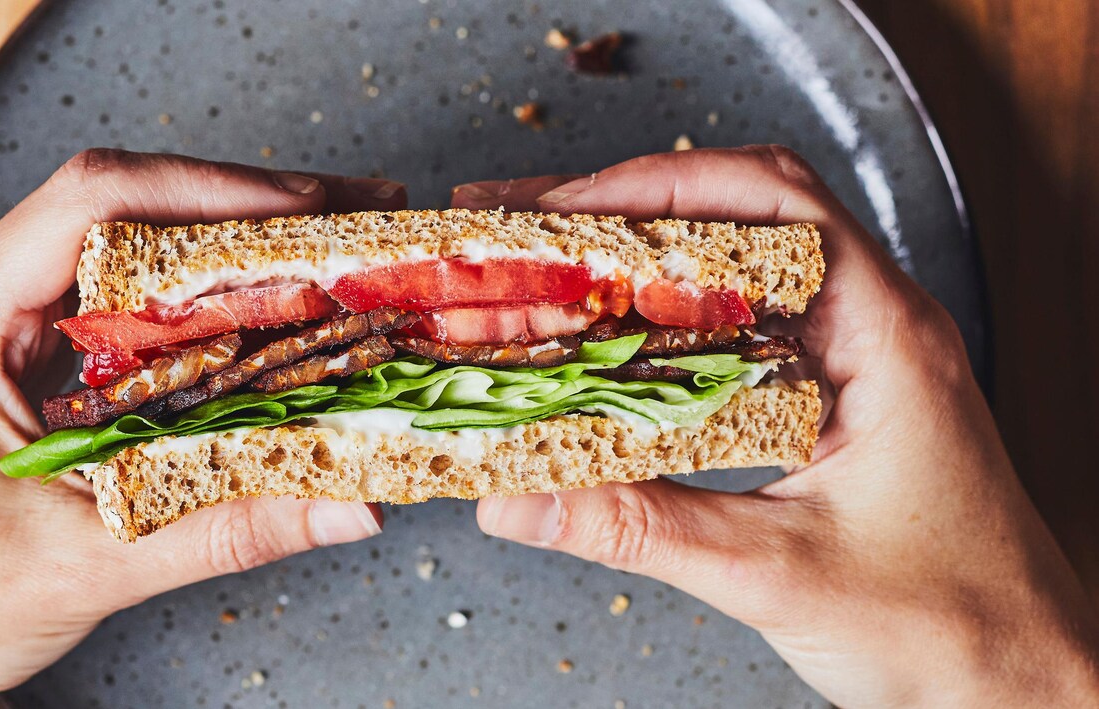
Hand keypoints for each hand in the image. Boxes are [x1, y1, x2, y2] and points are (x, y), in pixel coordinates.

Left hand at [0, 150, 405, 707]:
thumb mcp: (86, 568)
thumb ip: (226, 530)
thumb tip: (347, 503)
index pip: (97, 200)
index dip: (216, 191)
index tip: (311, 210)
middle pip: (130, 206)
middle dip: (251, 209)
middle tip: (354, 221)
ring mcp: (6, 322)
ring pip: (134, 246)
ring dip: (234, 249)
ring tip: (330, 256)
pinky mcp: (31, 355)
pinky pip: (128, 300)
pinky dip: (205, 299)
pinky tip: (267, 314)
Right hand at [457, 147, 1098, 706]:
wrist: (1022, 682)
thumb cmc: (948, 625)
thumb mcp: (774, 574)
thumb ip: (639, 529)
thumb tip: (519, 500)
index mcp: (885, 336)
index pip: (772, 204)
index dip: (657, 191)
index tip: (562, 210)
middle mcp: (874, 325)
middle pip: (743, 215)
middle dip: (627, 211)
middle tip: (525, 226)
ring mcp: (855, 358)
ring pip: (739, 269)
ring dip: (644, 261)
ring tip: (547, 268)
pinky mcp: (833, 398)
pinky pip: (741, 330)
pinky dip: (667, 319)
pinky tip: (610, 340)